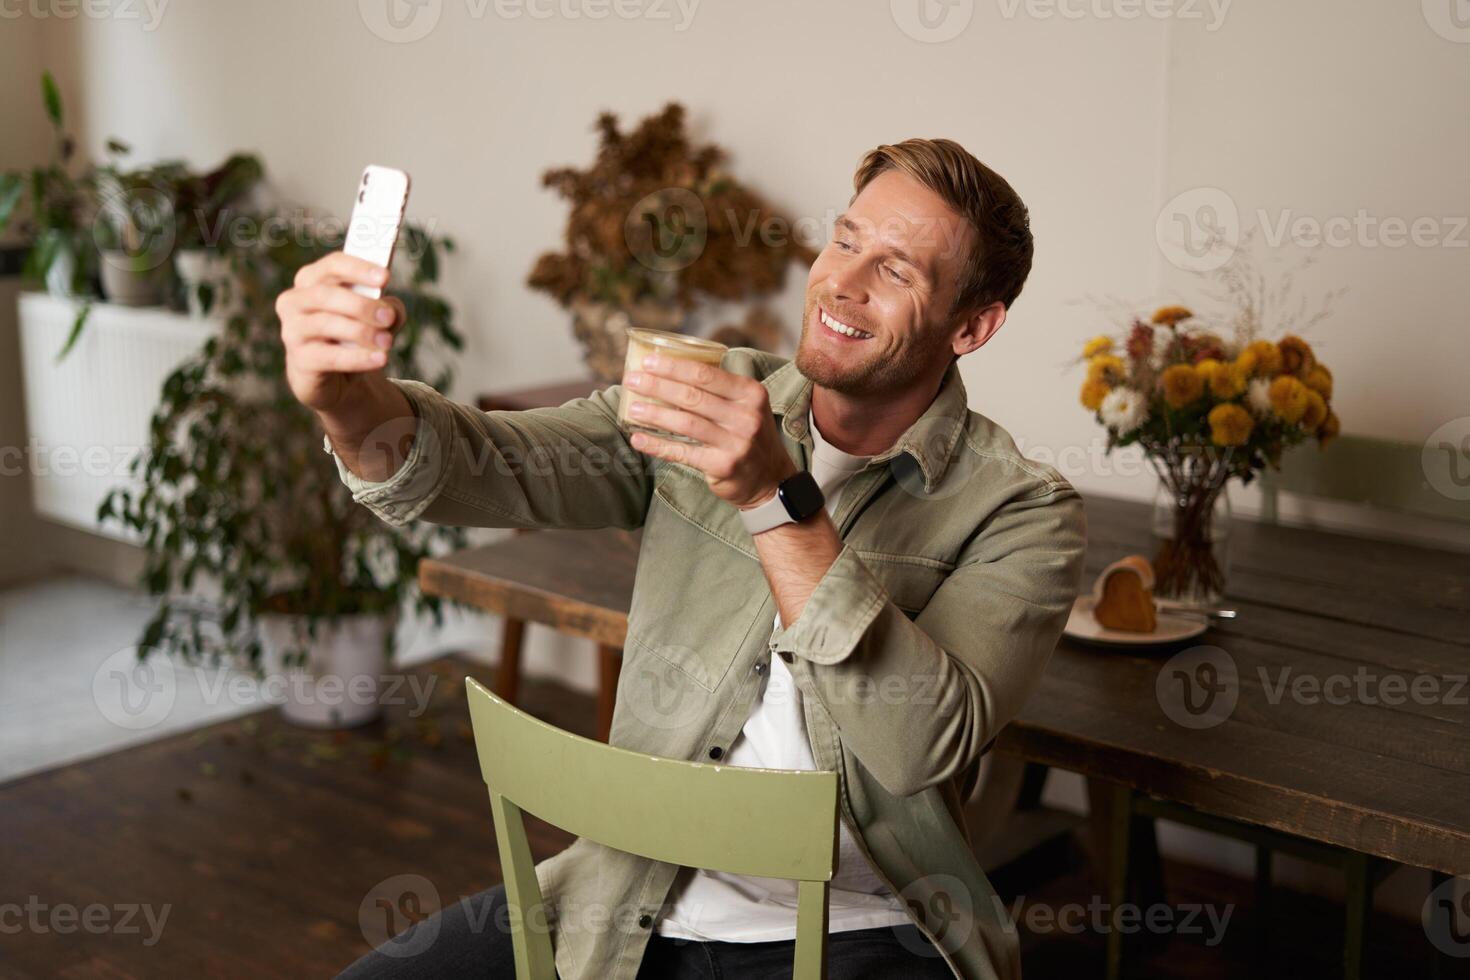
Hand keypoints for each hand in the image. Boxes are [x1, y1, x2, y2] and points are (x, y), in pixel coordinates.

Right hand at [277, 251, 406, 412]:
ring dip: (361, 332)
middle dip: (361, 305)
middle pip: (326, 294)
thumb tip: (390, 310)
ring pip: (325, 324)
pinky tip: (379, 359)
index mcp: (312, 279)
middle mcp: (295, 301)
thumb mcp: (374, 318)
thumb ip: (387, 309)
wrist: (335, 377)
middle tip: (387, 317)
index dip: (358, 269)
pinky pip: (330, 357)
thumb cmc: (353, 336)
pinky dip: (358, 358)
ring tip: (387, 342)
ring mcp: (293, 330)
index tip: (385, 277)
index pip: (332, 265)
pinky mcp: (300, 360)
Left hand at [625, 355, 796, 508]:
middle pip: (692, 396)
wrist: (770, 478)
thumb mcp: (747, 405)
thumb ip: (720, 389)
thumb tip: (673, 369)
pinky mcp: (723, 465)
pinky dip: (658, 445)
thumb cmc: (748, 434)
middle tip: (631, 380)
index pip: (706, 374)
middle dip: (657, 386)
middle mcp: (746, 416)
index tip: (648, 361)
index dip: (673, 367)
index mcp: (750, 393)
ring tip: (632, 408)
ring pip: (686, 423)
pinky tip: (639, 439)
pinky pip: (683, 452)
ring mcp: (736, 443)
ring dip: (655, 414)